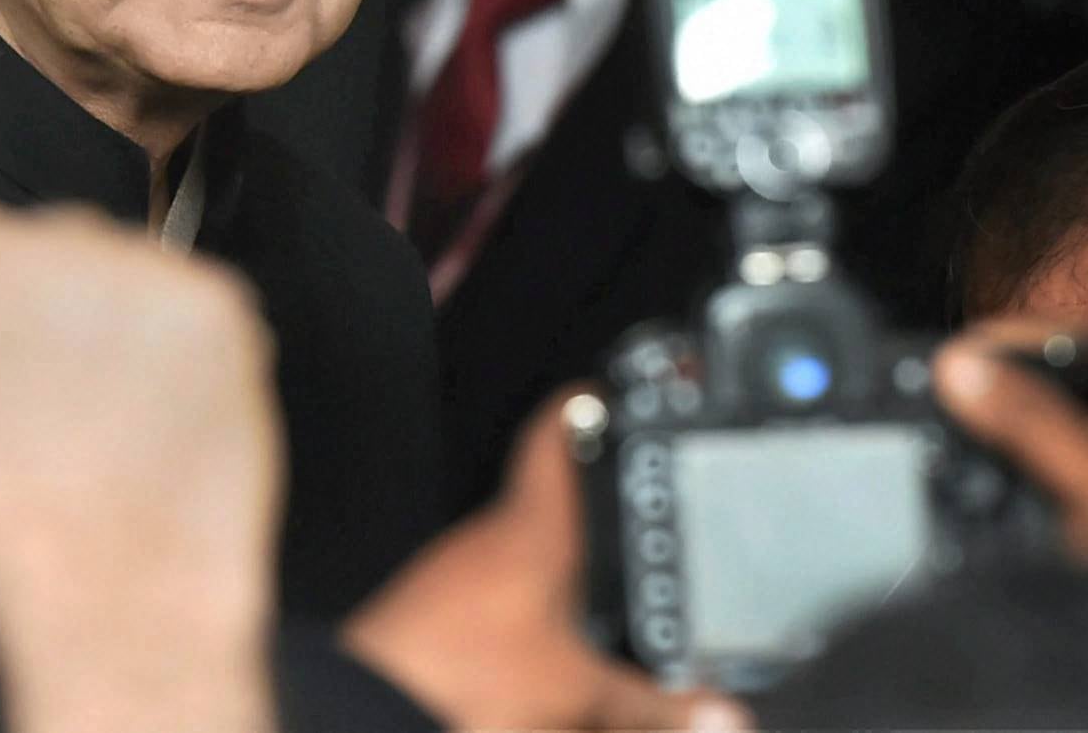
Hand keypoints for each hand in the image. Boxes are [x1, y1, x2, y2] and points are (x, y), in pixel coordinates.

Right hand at [0, 203, 282, 732]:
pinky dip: (188, 357)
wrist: (112, 597)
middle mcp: (47, 243)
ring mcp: (138, 268)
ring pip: (128, 279)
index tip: (0, 381)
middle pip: (56, 256)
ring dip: (123, 333)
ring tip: (113, 427)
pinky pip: (201, 308)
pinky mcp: (211, 301)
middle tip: (58, 417)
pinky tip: (164, 417)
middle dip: (57, 322)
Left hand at [344, 390, 750, 732]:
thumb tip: (719, 714)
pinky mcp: (437, 615)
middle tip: (635, 509)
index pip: (553, 436)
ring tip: (606, 599)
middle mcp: (487, 541)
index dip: (583, 404)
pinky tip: (550, 657)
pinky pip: (501, 601)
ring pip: (524, 556)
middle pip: (546, 501)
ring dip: (563, 573)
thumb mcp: (578, 695)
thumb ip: (655, 707)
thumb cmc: (449, 678)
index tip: (608, 387)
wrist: (367, 711)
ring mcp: (457, 575)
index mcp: (526, 532)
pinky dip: (533, 619)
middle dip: (594, 513)